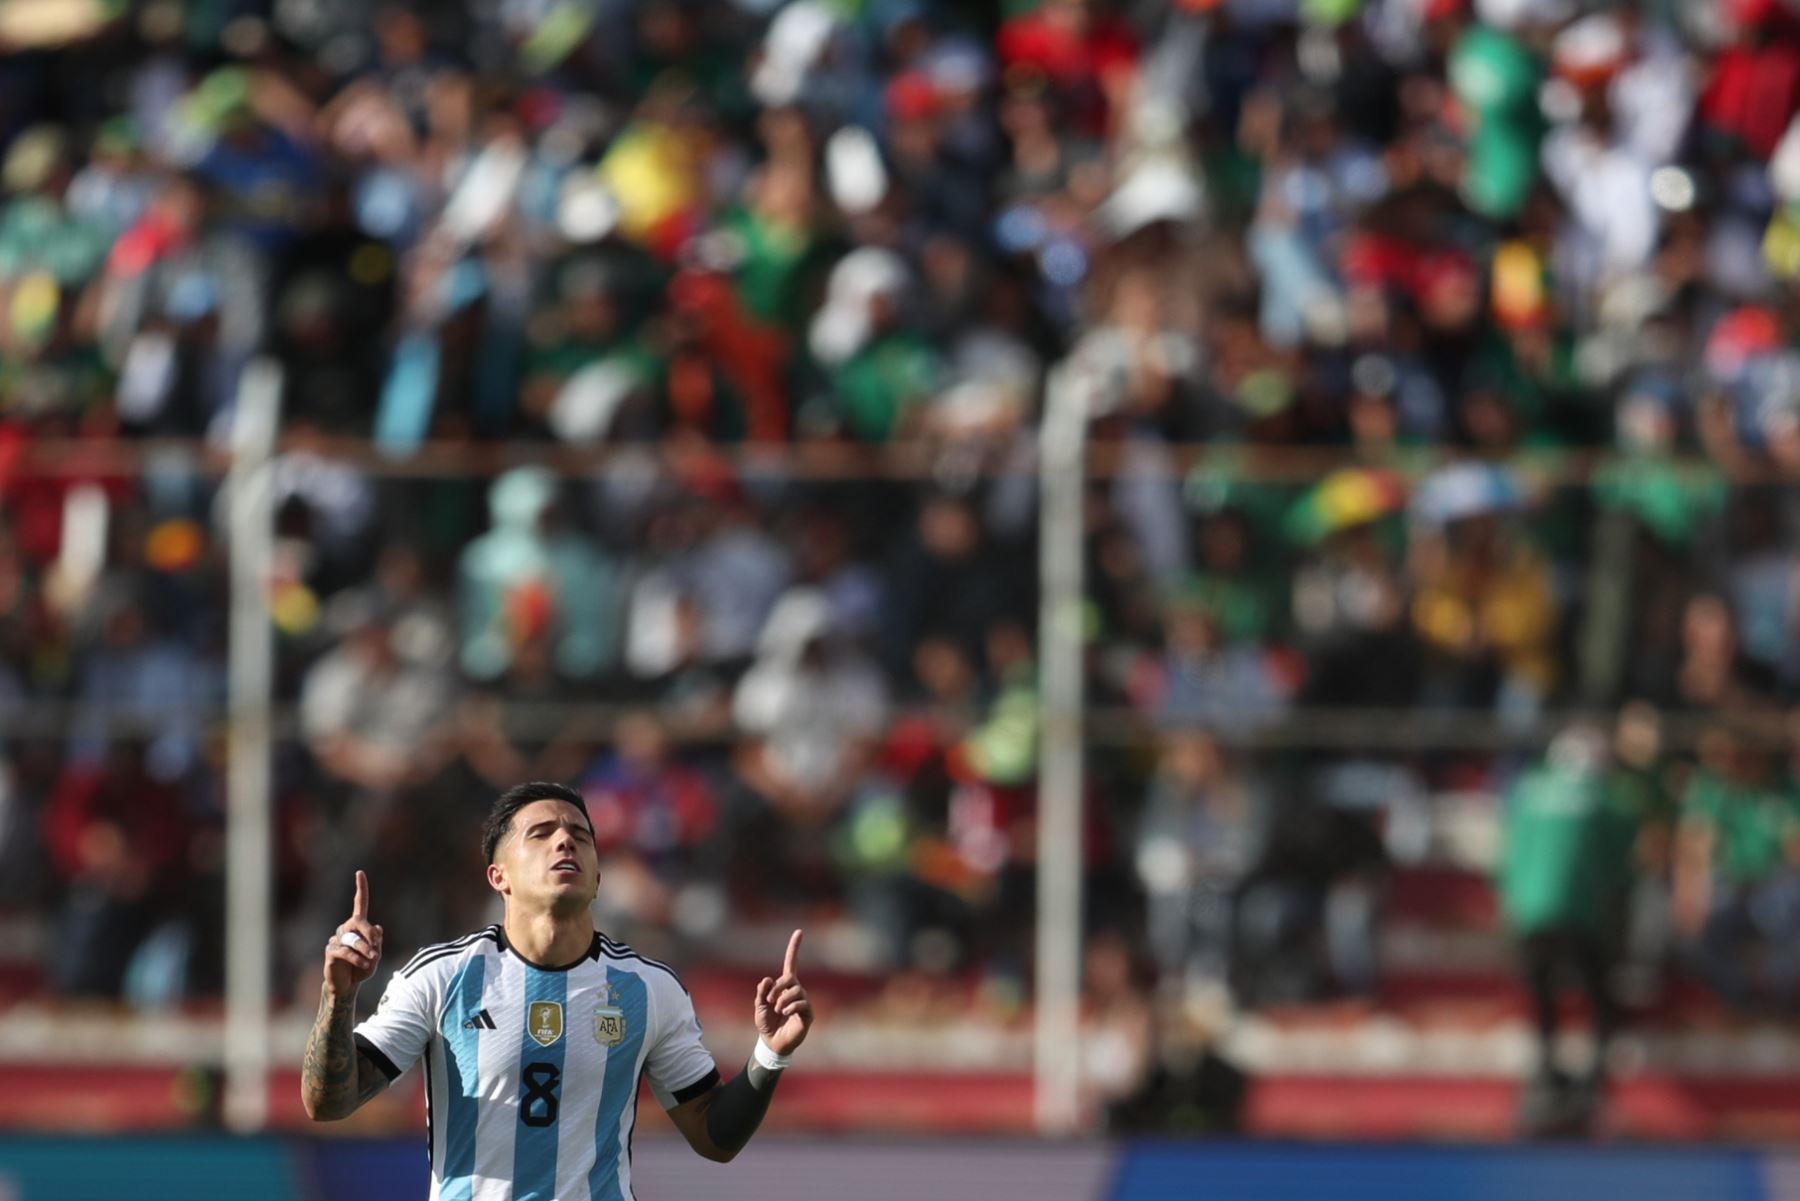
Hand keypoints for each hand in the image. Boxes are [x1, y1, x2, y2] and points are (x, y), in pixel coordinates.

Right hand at [323, 870, 383, 996]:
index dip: (361, 888)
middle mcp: (346, 929)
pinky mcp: (330, 951)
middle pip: (359, 922)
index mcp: (358, 926)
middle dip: (370, 933)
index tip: (360, 873)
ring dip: (366, 950)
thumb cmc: (362, 967)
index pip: (359, 904)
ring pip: (353, 939)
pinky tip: (364, 964)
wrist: (348, 985)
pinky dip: (358, 958)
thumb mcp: (375, 955)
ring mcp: (336, 939)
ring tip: (372, 959)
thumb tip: (377, 927)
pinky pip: (346, 951)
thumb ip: (376, 942)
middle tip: (377, 947)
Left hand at [753, 929, 812, 1056]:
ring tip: (778, 1010)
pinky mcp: (807, 1014)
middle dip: (777, 989)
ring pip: (796, 990)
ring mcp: (803, 1002)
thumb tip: (767, 979)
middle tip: (769, 1002)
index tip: (799, 931)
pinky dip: (790, 1007)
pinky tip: (785, 1013)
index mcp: (784, 987)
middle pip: (790, 979)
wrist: (772, 1043)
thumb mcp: (758, 1006)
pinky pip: (801, 1003)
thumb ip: (761, 992)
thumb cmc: (766, 1023)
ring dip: (782, 1000)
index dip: (794, 948)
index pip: (792, 963)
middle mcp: (796, 991)